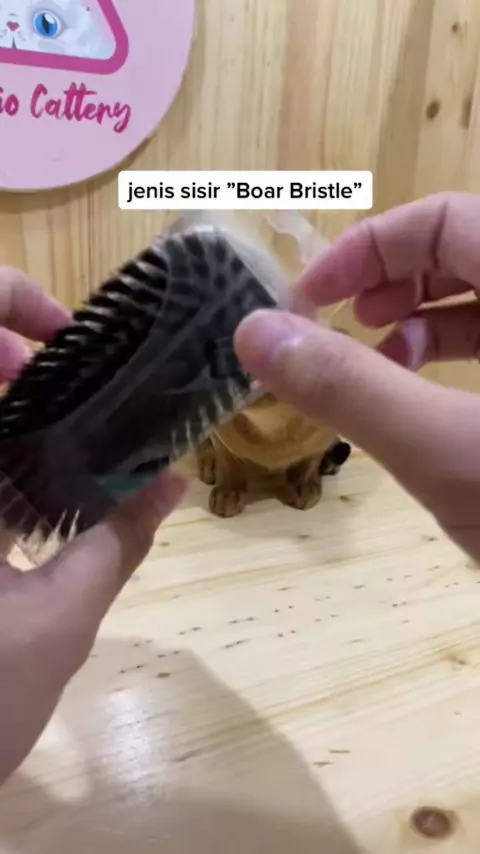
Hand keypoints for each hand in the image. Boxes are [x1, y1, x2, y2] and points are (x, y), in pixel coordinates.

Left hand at [0, 270, 185, 783]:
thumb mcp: (58, 624)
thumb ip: (117, 542)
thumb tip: (173, 480)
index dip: (4, 300)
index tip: (59, 332)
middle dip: (6, 348)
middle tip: (61, 376)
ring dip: (5, 406)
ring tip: (61, 431)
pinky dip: (2, 455)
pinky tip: (27, 488)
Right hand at [235, 192, 479, 560]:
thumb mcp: (448, 454)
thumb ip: (350, 388)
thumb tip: (253, 332)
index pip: (450, 217)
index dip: (368, 246)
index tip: (307, 301)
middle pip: (472, 245)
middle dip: (394, 279)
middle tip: (342, 326)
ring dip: (423, 316)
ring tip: (377, 361)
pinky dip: (459, 353)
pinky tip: (424, 396)